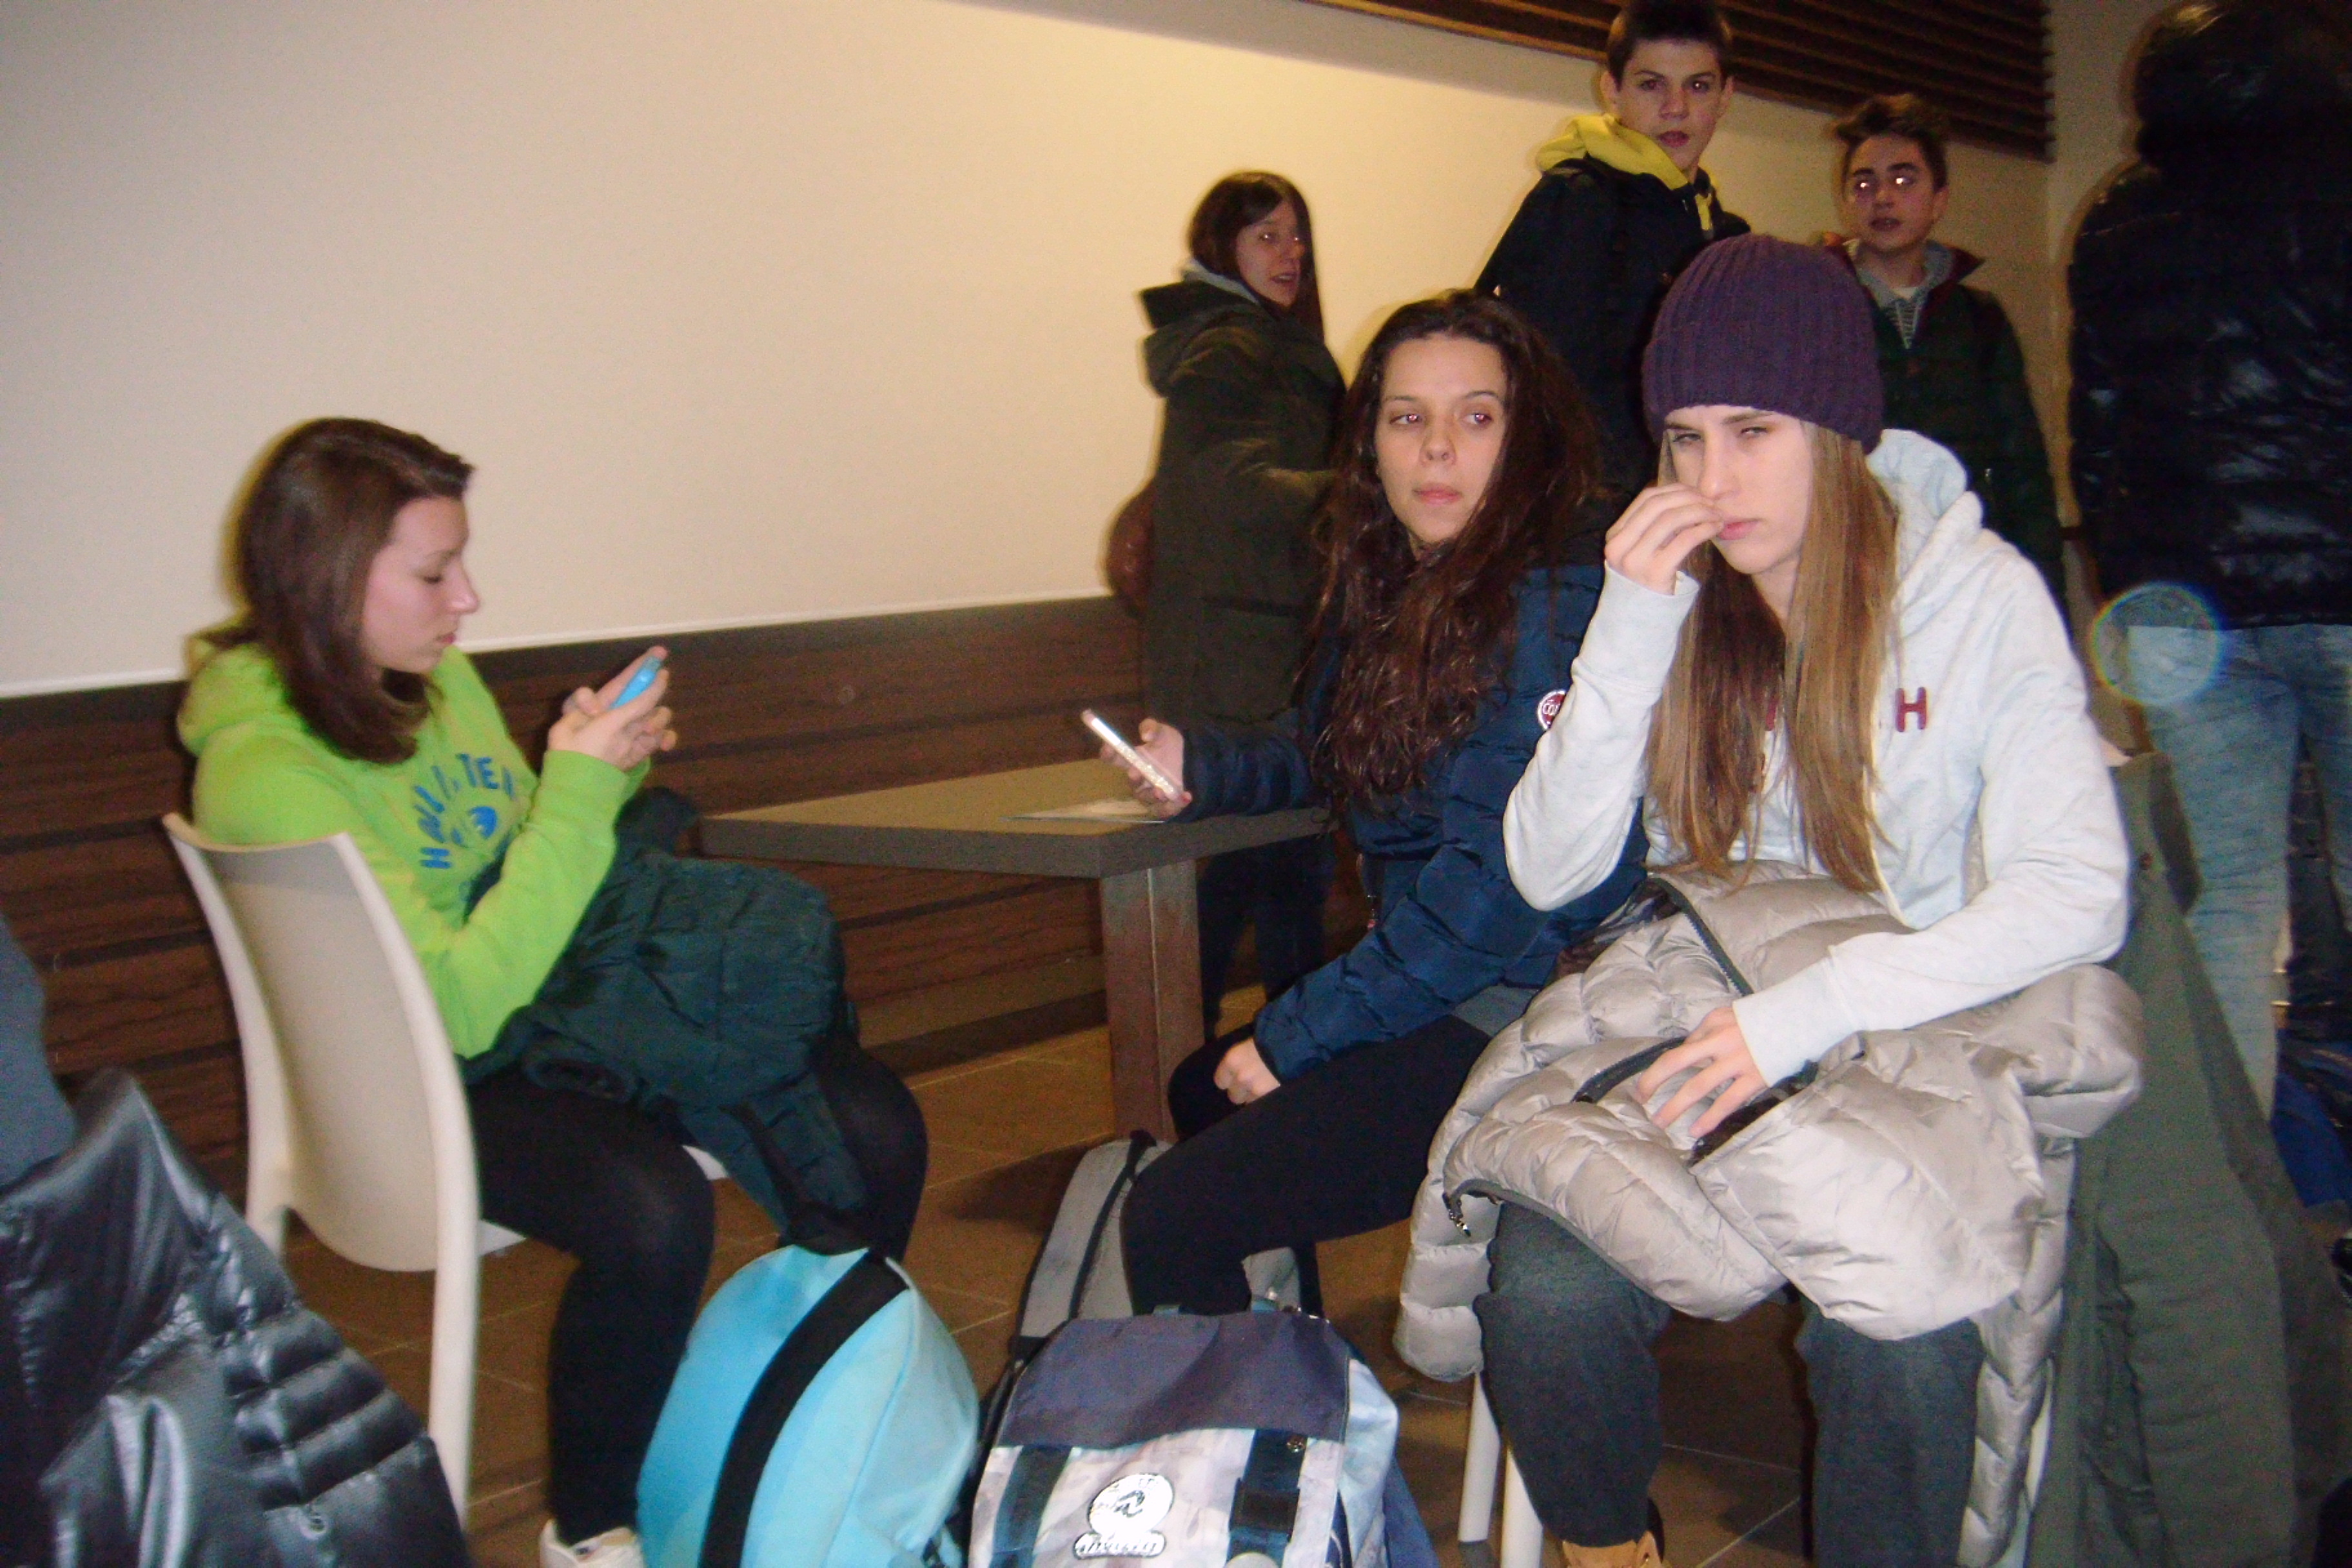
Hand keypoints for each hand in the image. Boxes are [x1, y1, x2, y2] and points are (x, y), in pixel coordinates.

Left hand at [549, 646, 675, 770]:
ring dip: (658, 720)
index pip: (624, 681)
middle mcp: (616, 716)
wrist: (577, 791)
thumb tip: (650, 691)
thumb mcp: (599, 724)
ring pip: (656, 716)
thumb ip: (629, 706)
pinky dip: (665, 739)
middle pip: (645, 697)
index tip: (660, 652)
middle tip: (652, 701)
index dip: (641, 666)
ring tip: (648, 731)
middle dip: (654, 696)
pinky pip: (658, 739)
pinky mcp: (637, 751)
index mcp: (601, 705)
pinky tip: (663, 744)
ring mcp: (628, 734)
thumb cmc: (581, 753)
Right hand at [1101, 718, 1190, 816]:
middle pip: (1131, 782)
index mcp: (1133, 760)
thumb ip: (1152, 728)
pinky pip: (1164, 810)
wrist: (1191, 760)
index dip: (1108, 753)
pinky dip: (1174, 806)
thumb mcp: (1163, 732)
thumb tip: (1146, 734)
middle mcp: (1138, 779)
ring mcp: (1150, 793)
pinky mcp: (1164, 805)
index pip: (1114, 758)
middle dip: (1133, 778)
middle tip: (1135, 773)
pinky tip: (1185, 796)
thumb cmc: (1169, 746)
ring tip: (1162, 791)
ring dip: (1153, 795)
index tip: (1108, 746)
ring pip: (1147, 798)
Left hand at [1213, 1037, 1279, 1104]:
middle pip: (1234, 1096)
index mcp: (1232, 1061)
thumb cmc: (1275, 1036)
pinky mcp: (1270, 1099)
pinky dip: (1267, 1101)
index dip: (1229, 1081)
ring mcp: (1256, 1091)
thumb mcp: (1252, 1042)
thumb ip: (1242, 1058)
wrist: (1299, 1044)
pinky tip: (1274, 1093)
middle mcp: (1240, 1078)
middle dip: (1242, 1091)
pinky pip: (1263, 1106)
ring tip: (1266, 1088)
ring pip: (1249, 1103)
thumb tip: (1238, 1067)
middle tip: (1253, 1084)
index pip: (1220, 1081)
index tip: (1236, 1079)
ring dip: (1255, 1097)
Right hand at [1604, 483, 1723, 594]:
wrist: (1637, 621)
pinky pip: (1684, 540)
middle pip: (1659, 505)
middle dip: (1690, 498)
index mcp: (1615, 535)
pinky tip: (1715, 528)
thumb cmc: (1646, 582)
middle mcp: (1620, 545)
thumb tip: (1689, 497)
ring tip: (1716, 514)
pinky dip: (1703, 529)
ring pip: (1671, 519)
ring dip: (1700, 511)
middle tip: (1711, 502)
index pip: (1646, 498)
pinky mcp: (1655, 573)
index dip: (1675, 490)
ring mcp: (1635, 560)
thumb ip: (1656, 527)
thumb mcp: (1642, 550)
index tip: (1696, 492)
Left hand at [1636, 1006, 1766, 1138]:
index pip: (1681, 1048)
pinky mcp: (1755, 1078)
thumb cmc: (1765, 1017)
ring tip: (1660, 1122)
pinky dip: (1710, 1118)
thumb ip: (1708, 1032)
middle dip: (1653, 1081)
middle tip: (1640, 1099)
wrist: (1804, 1016)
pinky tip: (1696, 1130)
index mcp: (1712, 1025)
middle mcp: (1719, 1041)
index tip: (1647, 1084)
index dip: (1659, 1068)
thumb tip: (1689, 1051)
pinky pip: (1727, 1101)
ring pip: (1698, 1086)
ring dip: (1676, 1105)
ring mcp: (1737, 1061)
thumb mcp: (1730, 1015)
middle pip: (1676, 1062)